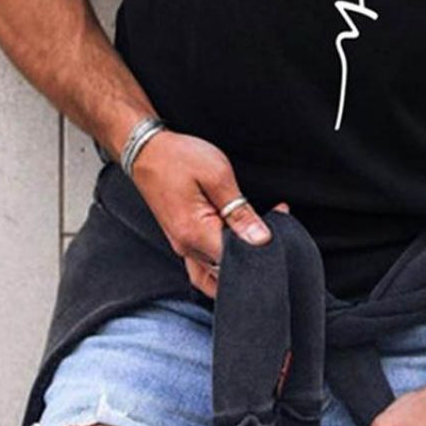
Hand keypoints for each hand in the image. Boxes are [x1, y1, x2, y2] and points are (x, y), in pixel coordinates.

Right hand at [129, 128, 289, 298]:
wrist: (146, 150)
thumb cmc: (178, 157)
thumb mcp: (217, 175)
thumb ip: (239, 211)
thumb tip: (261, 239)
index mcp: (196, 233)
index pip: (237, 261)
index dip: (262, 250)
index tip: (280, 227)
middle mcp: (187, 248)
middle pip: (227, 272)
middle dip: (253, 257)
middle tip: (273, 229)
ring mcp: (182, 247)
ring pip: (215, 276)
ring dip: (238, 265)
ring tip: (256, 241)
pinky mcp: (182, 241)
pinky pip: (204, 268)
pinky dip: (222, 265)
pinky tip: (237, 250)